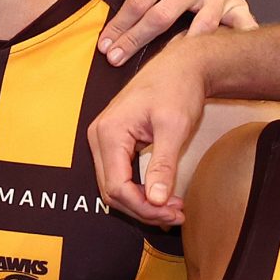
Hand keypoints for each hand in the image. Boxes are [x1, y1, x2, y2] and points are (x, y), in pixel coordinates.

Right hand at [85, 43, 213, 226]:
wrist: (180, 65)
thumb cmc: (177, 87)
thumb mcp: (174, 127)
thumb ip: (163, 165)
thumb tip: (157, 200)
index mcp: (109, 132)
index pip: (117, 187)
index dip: (143, 207)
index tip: (171, 213)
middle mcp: (99, 136)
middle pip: (112, 191)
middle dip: (143, 209)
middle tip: (176, 214)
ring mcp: (104, 139)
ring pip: (115, 186)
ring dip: (142, 203)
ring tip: (173, 208)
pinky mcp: (114, 141)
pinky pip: (120, 175)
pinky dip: (139, 190)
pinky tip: (161, 196)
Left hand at [87, 0, 254, 64]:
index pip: (140, 0)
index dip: (119, 25)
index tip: (104, 45)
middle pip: (163, 16)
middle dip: (136, 41)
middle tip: (115, 60)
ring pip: (198, 28)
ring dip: (177, 52)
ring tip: (157, 68)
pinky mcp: (236, 4)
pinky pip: (237, 26)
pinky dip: (233, 42)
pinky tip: (218, 60)